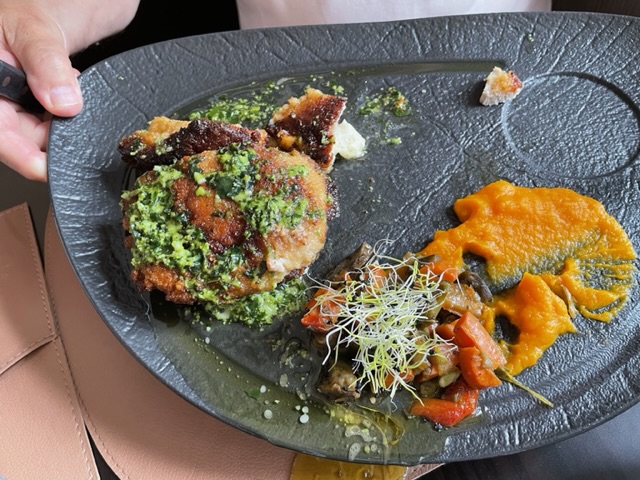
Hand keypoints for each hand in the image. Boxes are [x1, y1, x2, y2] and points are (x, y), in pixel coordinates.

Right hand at [0, 0, 139, 180]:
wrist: (46, 5)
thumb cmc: (28, 6)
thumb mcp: (34, 28)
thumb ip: (47, 64)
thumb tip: (63, 103)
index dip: (20, 154)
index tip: (46, 167)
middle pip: (17, 138)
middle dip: (51, 141)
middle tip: (78, 134)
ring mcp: (12, 102)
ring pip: (37, 134)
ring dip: (61, 129)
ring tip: (74, 100)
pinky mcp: (33, 105)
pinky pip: (50, 124)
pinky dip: (67, 120)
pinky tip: (74, 101)